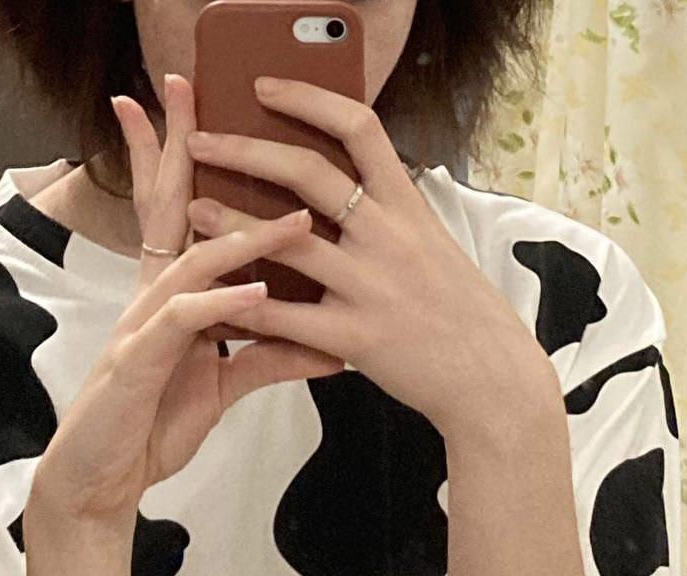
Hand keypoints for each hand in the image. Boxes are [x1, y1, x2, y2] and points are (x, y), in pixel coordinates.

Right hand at [29, 74, 343, 532]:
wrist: (105, 478)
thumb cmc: (153, 423)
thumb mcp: (224, 385)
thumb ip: (274, 356)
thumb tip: (334, 346)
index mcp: (170, 296)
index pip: (176, 213)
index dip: (179, 157)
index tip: (193, 107)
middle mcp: (152, 297)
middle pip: (164, 208)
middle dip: (174, 145)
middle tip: (182, 87)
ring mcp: (140, 326)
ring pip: (188, 262)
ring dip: (240, 235)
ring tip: (293, 218)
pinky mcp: (137, 363)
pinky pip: (182, 324)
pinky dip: (221, 305)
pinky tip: (257, 295)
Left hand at [184, 76, 556, 435]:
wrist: (492, 376)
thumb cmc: (459, 308)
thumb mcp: (433, 243)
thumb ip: (389, 213)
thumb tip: (339, 186)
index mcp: (408, 206)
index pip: (359, 127)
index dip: (307, 98)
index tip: (264, 87)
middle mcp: (390, 236)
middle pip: (308, 172)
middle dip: (245, 149)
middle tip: (201, 141)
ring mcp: (372, 285)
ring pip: (287, 239)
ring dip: (231, 220)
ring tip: (194, 207)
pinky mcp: (357, 336)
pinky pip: (286, 316)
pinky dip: (243, 303)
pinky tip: (212, 294)